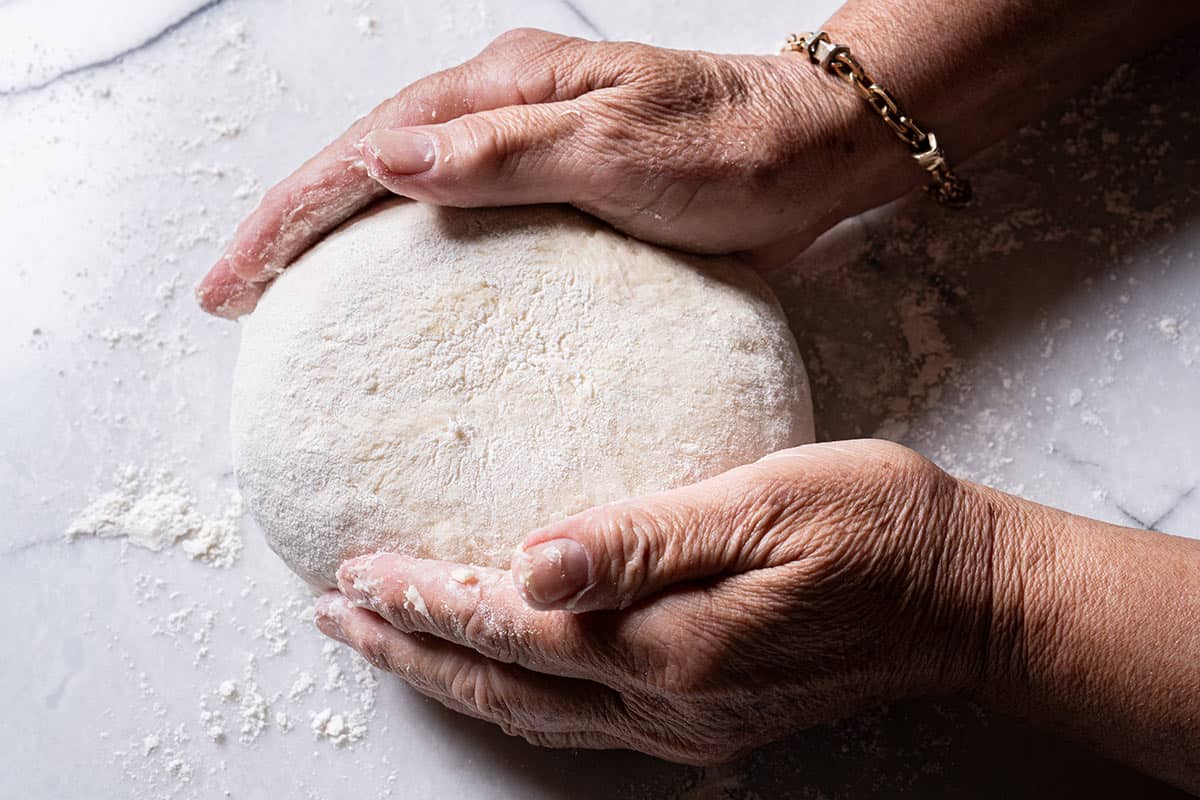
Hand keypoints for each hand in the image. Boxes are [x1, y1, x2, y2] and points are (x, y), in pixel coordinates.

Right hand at [196, 28, 907, 317]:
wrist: (811, 150)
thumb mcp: (620, 147)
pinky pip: (455, 215)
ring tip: (281, 291)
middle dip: (290, 225)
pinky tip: (387, 287)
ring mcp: (523, 145)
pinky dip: (401, 248)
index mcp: (502, 89)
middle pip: (365, 163)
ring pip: (402, 187)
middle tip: (228, 293)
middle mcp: (500, 109)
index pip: (367, 152)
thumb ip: (505, 153)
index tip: (232, 278)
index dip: (290, 214)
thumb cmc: (733, 150)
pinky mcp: (552, 185)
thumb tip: (387, 162)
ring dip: (334, 236)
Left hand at [313, 440, 997, 763]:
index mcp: (676, 645)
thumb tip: (530, 562)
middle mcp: (670, 703)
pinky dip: (515, 695)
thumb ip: (646, 539)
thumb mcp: (768, 505)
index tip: (358, 569)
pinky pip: (580, 719)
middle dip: (412, 652)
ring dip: (451, 680)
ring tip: (385, 644)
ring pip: (535, 716)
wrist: (964, 598)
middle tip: (337, 615)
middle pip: (506, 688)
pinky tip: (495, 670)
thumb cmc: (876, 526)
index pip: (516, 629)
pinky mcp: (707, 719)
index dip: (430, 600)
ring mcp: (688, 724)